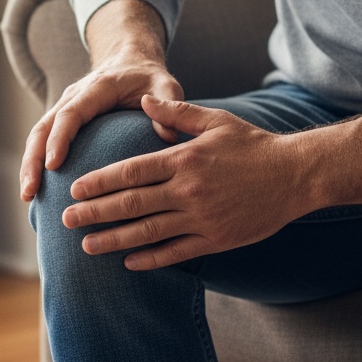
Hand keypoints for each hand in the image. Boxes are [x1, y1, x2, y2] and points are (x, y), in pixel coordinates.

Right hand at [19, 63, 183, 201]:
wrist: (130, 60)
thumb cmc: (149, 77)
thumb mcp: (166, 86)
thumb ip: (169, 105)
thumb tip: (168, 137)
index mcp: (97, 88)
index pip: (72, 113)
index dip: (60, 138)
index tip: (53, 165)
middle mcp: (74, 95)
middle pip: (45, 125)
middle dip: (33, 158)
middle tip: (29, 190)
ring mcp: (65, 105)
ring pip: (38, 133)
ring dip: (29, 163)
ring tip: (27, 196)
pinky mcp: (63, 117)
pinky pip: (43, 138)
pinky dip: (35, 161)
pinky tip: (36, 190)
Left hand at [61, 95, 308, 269]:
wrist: (294, 176)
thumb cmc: (252, 145)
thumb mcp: (214, 121)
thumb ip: (176, 111)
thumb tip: (145, 99)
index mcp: (184, 160)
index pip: (132, 172)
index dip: (101, 182)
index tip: (77, 188)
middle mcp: (189, 191)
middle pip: (132, 204)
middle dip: (96, 212)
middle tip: (67, 219)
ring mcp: (202, 219)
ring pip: (148, 232)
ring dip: (114, 240)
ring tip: (87, 245)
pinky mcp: (216, 240)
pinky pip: (176, 253)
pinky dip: (150, 259)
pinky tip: (129, 262)